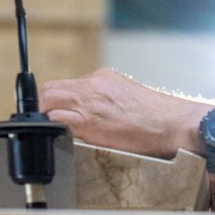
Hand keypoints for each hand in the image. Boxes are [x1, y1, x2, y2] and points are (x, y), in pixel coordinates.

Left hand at [38, 67, 211, 159]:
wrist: (171, 123)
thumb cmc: (156, 116)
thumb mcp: (127, 95)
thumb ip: (106, 97)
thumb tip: (92, 110)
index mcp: (103, 78)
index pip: (67, 84)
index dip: (55, 100)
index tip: (54, 111)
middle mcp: (93, 84)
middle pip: (50, 89)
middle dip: (42, 105)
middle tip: (45, 121)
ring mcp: (89, 101)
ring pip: (48, 100)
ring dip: (45, 116)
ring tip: (49, 131)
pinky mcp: (89, 121)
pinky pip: (57, 119)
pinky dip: (52, 127)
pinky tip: (58, 137)